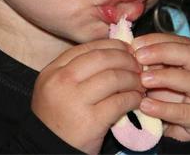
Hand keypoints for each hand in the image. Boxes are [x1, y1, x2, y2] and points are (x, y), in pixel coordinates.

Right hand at [31, 39, 144, 153]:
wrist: (50, 151)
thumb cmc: (58, 119)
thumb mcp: (57, 88)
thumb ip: (78, 70)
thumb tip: (114, 52)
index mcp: (52, 71)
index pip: (87, 48)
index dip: (111, 46)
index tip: (126, 49)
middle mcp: (61, 81)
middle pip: (102, 59)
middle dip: (126, 59)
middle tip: (138, 65)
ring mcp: (75, 101)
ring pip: (114, 78)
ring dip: (133, 79)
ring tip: (140, 84)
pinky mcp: (91, 121)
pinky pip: (120, 102)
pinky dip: (133, 98)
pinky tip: (137, 100)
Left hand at [132, 33, 189, 142]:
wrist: (188, 128)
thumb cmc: (175, 96)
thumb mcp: (166, 74)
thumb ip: (155, 62)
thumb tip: (135, 49)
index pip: (182, 42)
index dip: (158, 40)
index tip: (136, 43)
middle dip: (163, 52)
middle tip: (140, 57)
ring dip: (166, 77)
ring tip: (143, 80)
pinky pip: (184, 112)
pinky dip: (163, 108)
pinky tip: (146, 105)